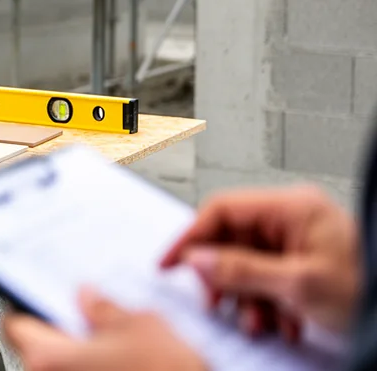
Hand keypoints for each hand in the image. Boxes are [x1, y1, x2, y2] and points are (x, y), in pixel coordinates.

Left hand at [4, 288, 205, 370]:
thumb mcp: (142, 328)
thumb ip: (106, 310)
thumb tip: (88, 297)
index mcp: (49, 357)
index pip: (15, 325)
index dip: (32, 309)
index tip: (47, 300)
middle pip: (39, 350)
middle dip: (65, 334)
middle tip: (92, 320)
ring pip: (66, 369)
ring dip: (87, 358)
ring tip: (118, 346)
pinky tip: (129, 366)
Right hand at [161, 185, 359, 338]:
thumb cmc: (371, 285)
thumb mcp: (299, 283)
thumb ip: (242, 270)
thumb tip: (197, 260)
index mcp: (292, 207)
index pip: (222, 210)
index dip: (191, 237)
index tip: (170, 262)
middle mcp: (293, 219)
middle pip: (231, 240)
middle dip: (224, 278)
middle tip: (217, 301)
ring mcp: (299, 242)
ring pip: (247, 264)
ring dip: (246, 297)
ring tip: (257, 320)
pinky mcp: (305, 265)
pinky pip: (266, 278)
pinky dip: (266, 303)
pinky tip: (279, 321)